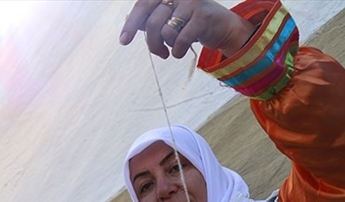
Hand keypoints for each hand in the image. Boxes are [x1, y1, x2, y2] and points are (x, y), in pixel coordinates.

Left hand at [119, 0, 255, 59]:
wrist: (221, 26)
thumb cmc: (189, 23)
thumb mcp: (168, 19)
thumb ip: (149, 19)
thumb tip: (129, 22)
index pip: (142, 6)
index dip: (130, 24)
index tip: (123, 41)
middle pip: (152, 23)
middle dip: (153, 44)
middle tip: (160, 53)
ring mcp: (191, 3)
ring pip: (166, 32)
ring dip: (168, 47)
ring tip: (175, 47)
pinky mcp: (203, 15)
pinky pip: (180, 40)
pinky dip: (177, 51)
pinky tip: (180, 52)